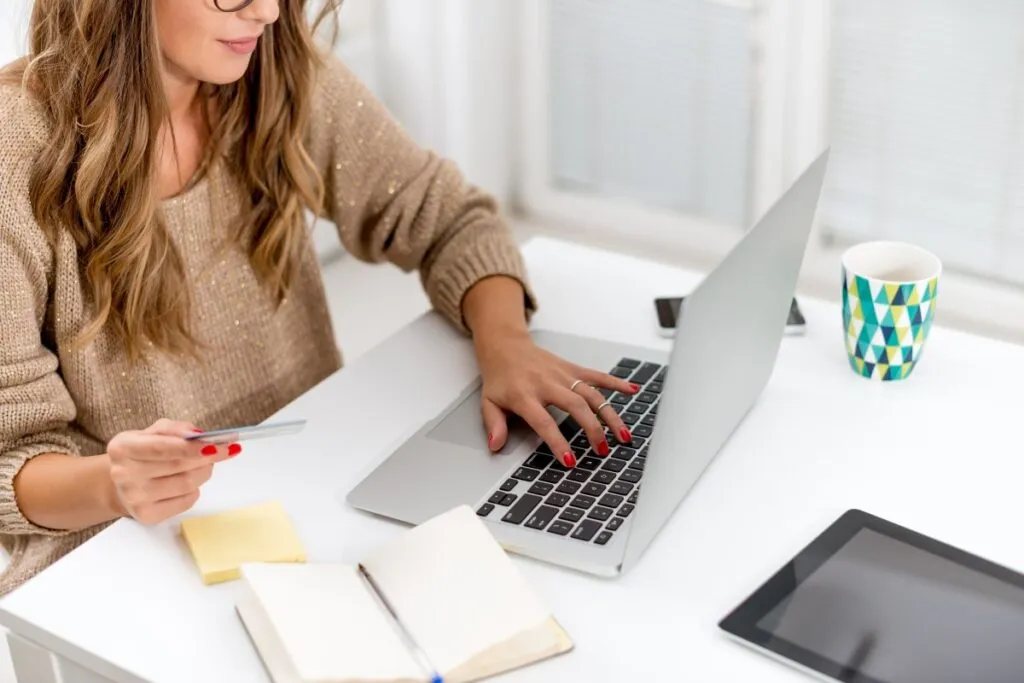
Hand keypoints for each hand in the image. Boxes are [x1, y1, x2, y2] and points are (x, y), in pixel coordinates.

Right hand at [106, 419, 238, 523]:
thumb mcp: (153, 433)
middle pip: (178, 465)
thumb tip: (199, 436)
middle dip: (206, 457)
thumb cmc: (142, 454)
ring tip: (204, 465)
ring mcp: (134, 498)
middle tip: (221, 450)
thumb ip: (175, 429)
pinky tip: (189, 484)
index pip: (162, 447)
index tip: (217, 444)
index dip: (192, 446)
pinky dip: (195, 490)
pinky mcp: (146, 516)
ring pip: (186, 484)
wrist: (121, 485)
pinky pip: (186, 501)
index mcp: (123, 448)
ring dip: (203, 472)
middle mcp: (124, 474)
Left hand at [474, 329, 639, 467]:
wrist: (505, 346)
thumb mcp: (489, 402)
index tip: (570, 460)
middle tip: (602, 450)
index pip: (544, 421)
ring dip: (609, 414)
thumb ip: (494, 425)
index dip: (558, 442)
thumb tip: (495, 445)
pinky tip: (632, 391)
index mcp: (525, 395)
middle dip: (592, 429)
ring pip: (591, 394)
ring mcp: (563, 374)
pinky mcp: (572, 368)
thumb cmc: (499, 378)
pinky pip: (597, 375)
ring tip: (622, 435)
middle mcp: (547, 383)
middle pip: (576, 406)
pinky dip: (616, 383)